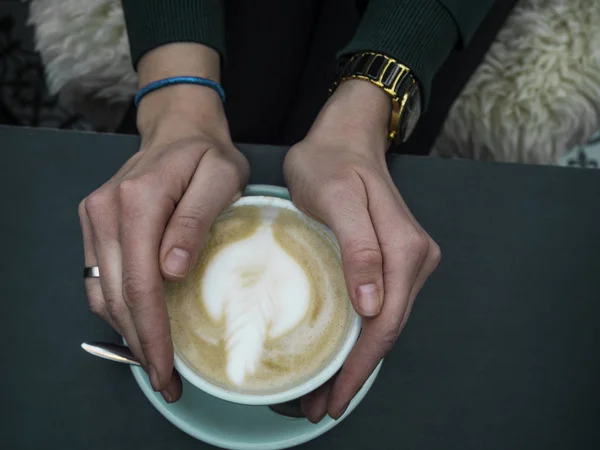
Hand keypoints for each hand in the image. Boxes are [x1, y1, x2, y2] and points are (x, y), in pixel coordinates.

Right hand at [79, 83, 248, 402]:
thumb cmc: (208, 154)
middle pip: (118, 294)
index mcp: (138, 201)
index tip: (168, 369)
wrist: (179, 129)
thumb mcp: (221, 178)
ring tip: (153, 362)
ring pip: (102, 291)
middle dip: (141, 344)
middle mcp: (105, 212)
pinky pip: (98, 277)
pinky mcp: (94, 223)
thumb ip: (196, 221)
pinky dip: (116, 309)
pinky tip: (138, 327)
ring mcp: (94, 218)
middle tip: (166, 381)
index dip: (152, 331)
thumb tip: (172, 271)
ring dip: (126, 332)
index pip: (140, 282)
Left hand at [284, 80, 440, 421]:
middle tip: (321, 404)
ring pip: (384, 322)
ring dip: (357, 358)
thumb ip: (360, 248)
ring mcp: (406, 261)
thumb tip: (374, 306)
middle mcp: (415, 260)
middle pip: (388, 329)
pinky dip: (359, 335)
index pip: (385, 322)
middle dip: (356, 371)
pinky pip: (379, 306)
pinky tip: (340, 351)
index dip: (359, 365)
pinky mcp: (392, 260)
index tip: (332, 397)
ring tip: (325, 389)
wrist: (344, 137)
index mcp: (405, 250)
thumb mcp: (337, 199)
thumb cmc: (331, 162)